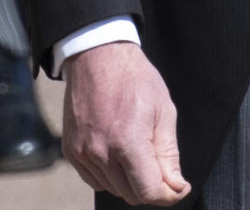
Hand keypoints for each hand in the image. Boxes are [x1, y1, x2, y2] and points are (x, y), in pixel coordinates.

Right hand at [63, 42, 189, 204]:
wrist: (97, 55)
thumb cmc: (134, 78)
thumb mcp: (163, 109)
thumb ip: (169, 153)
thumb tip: (176, 186)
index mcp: (127, 140)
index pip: (148, 191)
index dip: (168, 194)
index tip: (178, 186)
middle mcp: (101, 152)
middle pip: (131, 194)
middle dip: (150, 186)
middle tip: (161, 164)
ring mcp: (82, 153)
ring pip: (113, 189)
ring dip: (130, 181)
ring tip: (138, 150)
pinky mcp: (71, 151)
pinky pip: (95, 179)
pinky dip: (110, 175)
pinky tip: (119, 152)